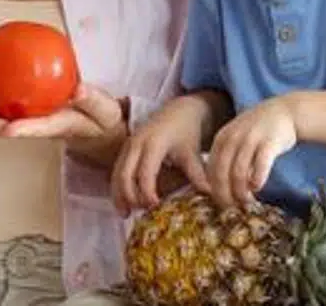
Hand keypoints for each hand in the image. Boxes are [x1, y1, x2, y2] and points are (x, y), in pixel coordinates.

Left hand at [0, 83, 126, 162]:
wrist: (102, 127)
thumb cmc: (103, 119)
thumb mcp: (104, 110)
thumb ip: (92, 100)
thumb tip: (78, 89)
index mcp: (61, 125)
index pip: (40, 128)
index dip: (23, 129)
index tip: (7, 131)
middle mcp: (43, 125)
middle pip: (16, 128)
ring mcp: (37, 120)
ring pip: (10, 120)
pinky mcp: (34, 113)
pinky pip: (13, 106)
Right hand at [112, 97, 210, 215]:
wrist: (179, 111)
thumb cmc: (186, 132)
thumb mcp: (192, 152)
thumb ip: (197, 174)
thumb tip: (209, 195)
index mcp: (154, 144)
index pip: (145, 173)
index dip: (147, 192)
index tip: (154, 207)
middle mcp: (136, 143)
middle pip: (125, 175)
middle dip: (129, 196)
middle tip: (140, 213)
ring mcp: (128, 145)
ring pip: (117, 174)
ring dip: (119, 194)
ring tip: (126, 214)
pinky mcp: (125, 149)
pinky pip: (116, 170)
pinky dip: (117, 188)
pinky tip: (124, 203)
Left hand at [207, 97, 296, 209]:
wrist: (284, 111)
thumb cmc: (258, 130)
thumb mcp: (236, 137)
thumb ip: (226, 157)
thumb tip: (218, 187)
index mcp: (222, 138)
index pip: (211, 169)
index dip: (213, 189)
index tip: (220, 203)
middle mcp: (233, 138)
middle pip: (222, 173)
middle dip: (224, 194)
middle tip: (231, 207)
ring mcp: (251, 139)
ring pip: (239, 173)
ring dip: (241, 192)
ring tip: (246, 201)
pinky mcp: (269, 143)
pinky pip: (260, 165)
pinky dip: (257, 179)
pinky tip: (258, 188)